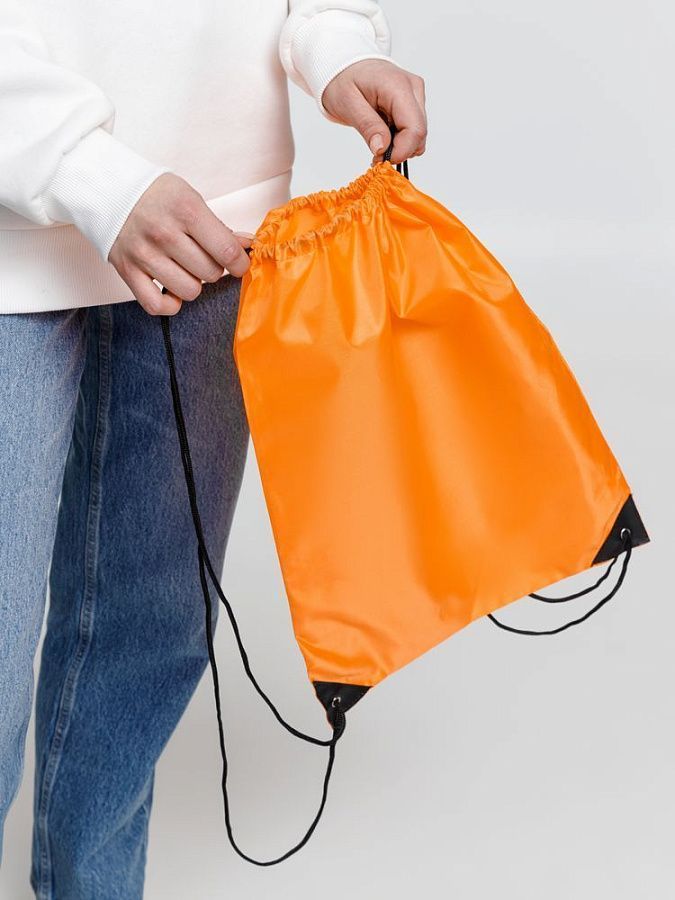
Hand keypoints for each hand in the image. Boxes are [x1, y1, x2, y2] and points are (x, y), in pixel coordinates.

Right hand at [109, 173, 251, 315]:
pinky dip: (170, 304)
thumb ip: (219, 227)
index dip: (240, 263)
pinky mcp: (128, 271)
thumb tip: (246, 246)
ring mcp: (144, 254)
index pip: (226, 251)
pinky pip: (156, 305)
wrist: (110, 191)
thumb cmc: (156, 196)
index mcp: (185, 210)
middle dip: (214, 269)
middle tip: (204, 258)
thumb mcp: (191, 198)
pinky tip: (172, 289)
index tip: (239, 263)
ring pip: (189, 291)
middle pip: (210, 273)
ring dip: (193, 284)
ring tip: (186, 269)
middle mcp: (164, 233)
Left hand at [321, 59, 426, 164]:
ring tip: (377, 140)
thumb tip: (382, 148)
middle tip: (375, 154)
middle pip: (419, 133)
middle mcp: (413, 88)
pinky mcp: (413, 101)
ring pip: (418, 134)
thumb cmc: (343, 79)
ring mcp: (416, 94)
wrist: (344, 65)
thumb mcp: (347, 104)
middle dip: (399, 150)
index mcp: (397, 86)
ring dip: (399, 146)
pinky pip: (413, 129)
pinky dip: (400, 139)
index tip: (380, 159)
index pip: (414, 129)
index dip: (401, 151)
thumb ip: (367, 126)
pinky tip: (383, 134)